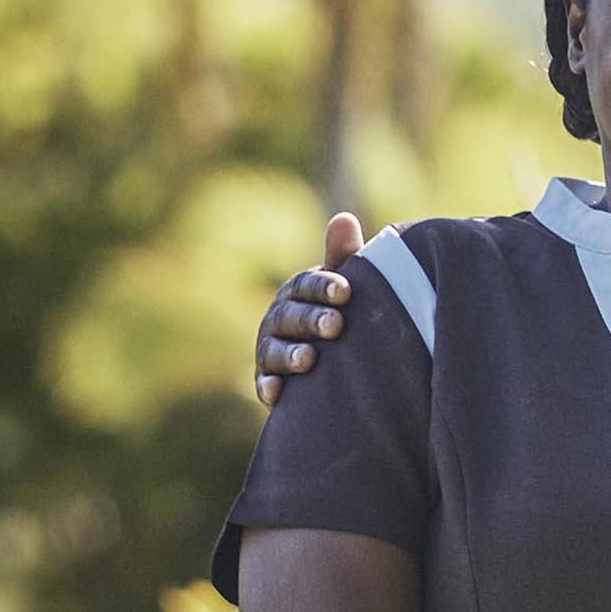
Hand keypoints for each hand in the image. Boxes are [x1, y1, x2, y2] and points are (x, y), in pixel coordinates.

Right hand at [257, 211, 362, 403]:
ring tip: (310, 359)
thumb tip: (344, 218)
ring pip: (274, 350)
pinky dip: (268, 388)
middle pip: (291, 316)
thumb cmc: (341, 311)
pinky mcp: (269, 381)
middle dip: (311, 320)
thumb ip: (343, 257)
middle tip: (336, 325)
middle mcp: (279, 317)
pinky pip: (263, 384)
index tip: (346, 291)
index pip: (307, 285)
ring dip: (289, 354)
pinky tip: (277, 393)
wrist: (333, 360)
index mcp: (299, 292)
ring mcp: (270, 349)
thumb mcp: (344, 287)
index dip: (324, 286)